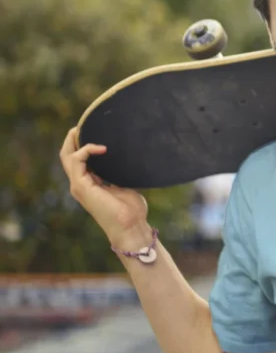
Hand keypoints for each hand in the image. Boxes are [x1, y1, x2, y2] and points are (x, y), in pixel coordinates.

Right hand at [60, 128, 150, 243]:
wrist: (130, 226)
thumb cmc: (131, 210)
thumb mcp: (125, 185)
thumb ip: (119, 174)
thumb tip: (126, 159)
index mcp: (90, 184)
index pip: (78, 161)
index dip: (81, 145)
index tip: (93, 131)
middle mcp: (81, 184)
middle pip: (68, 157)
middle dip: (72, 139)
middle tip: (81, 125)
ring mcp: (79, 185)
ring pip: (67, 157)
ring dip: (74, 141)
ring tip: (82, 129)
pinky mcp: (81, 186)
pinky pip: (77, 161)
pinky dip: (86, 150)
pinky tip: (101, 148)